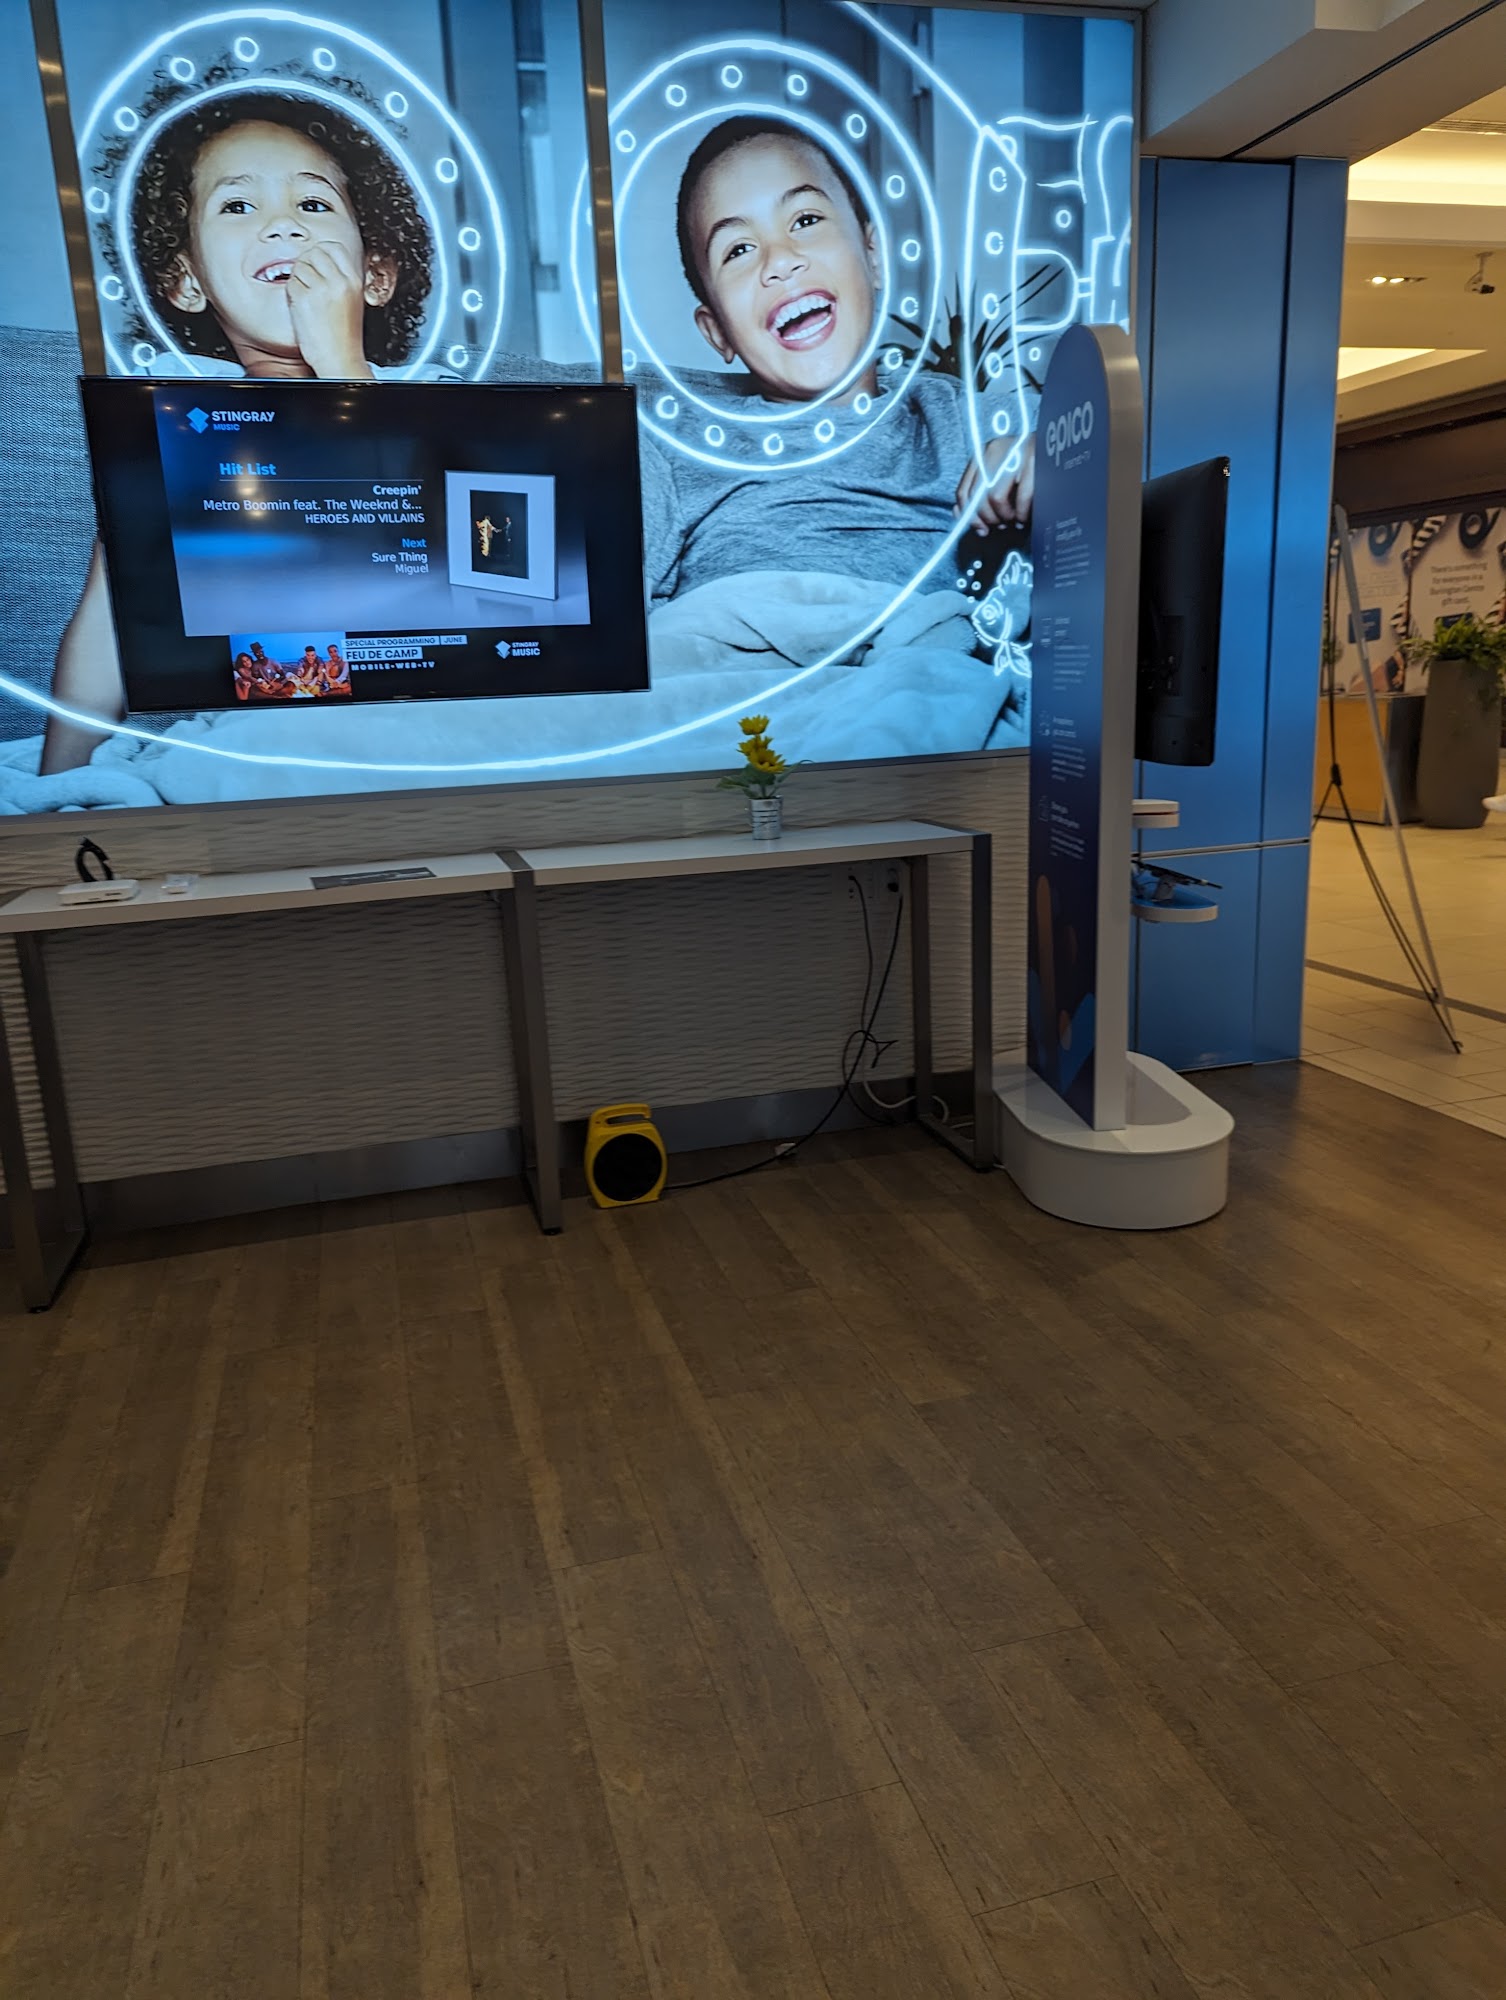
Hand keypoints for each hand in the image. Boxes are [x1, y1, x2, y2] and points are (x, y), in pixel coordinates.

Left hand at [285, 240, 374, 380]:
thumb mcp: (353, 302)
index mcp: (354, 281)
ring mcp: (321, 290)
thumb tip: (322, 261)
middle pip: (314, 252)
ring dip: (298, 279)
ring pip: (300, 266)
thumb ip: (341, 280)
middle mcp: (339, 282)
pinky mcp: (304, 299)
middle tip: (307, 280)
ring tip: (306, 297)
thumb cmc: (344, 337)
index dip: (321, 252)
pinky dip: (292, 293)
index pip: (333, 247)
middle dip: (306, 263)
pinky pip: (291, 283)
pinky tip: (301, 307)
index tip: (317, 263)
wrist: (340, 360)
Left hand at [955, 431, 1035, 533]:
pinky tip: (1024, 518)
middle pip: (977, 497)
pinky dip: (1022, 514)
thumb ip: (977, 493)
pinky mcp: (1034, 459)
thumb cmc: (1025, 469)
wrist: (1055, 450)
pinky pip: (1021, 498)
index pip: (963, 491)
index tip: (981, 529)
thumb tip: (959, 513)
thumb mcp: (998, 477)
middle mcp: (995, 450)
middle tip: (1000, 525)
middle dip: (988, 518)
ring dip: (1004, 516)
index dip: (969, 517)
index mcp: (982, 453)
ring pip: (995, 498)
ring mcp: (1014, 453)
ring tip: (1013, 519)